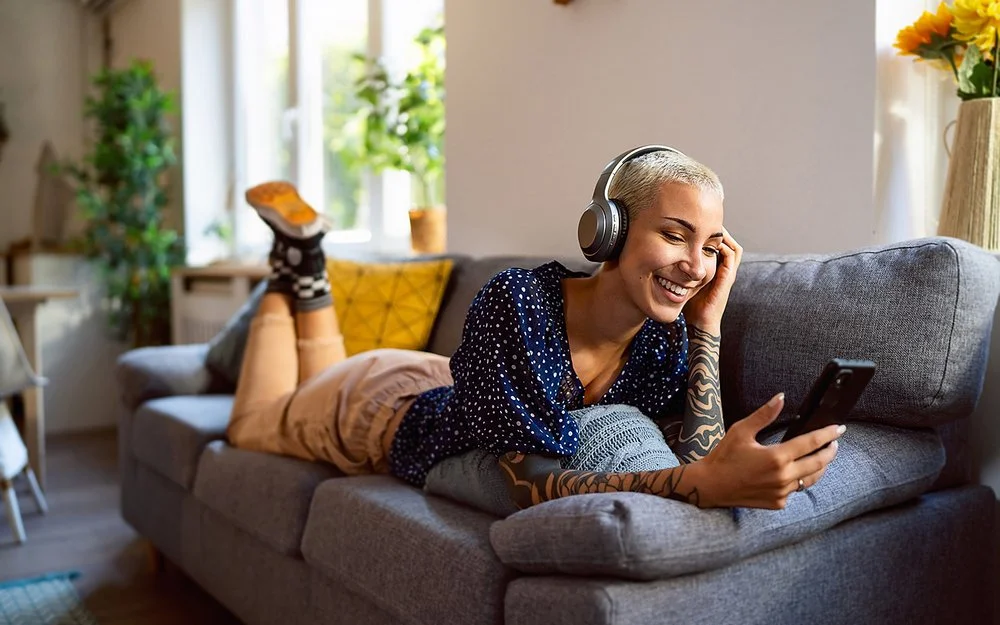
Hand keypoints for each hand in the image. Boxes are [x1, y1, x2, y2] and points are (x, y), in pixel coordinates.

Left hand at [682, 227, 742, 334]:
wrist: (699, 322)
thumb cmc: (690, 304)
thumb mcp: (684, 281)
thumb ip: (680, 270)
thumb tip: (663, 256)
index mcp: (716, 269)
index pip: (720, 246)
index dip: (712, 234)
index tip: (699, 225)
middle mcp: (725, 270)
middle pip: (730, 243)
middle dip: (720, 231)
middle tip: (708, 221)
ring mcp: (728, 274)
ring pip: (734, 248)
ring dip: (725, 236)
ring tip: (713, 227)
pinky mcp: (727, 279)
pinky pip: (731, 258)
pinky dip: (724, 247)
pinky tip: (713, 242)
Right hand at [687, 393, 842, 508]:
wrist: (710, 486)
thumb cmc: (724, 457)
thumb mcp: (741, 431)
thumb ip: (764, 415)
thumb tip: (781, 398)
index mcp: (776, 457)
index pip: (811, 443)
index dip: (827, 434)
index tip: (839, 428)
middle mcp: (783, 477)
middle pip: (818, 463)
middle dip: (830, 452)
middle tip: (835, 443)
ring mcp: (781, 492)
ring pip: (810, 479)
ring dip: (819, 467)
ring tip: (822, 457)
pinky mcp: (777, 503)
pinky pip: (795, 490)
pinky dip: (799, 480)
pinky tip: (796, 472)